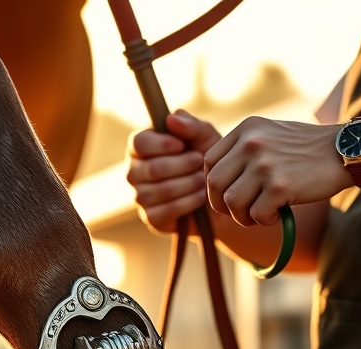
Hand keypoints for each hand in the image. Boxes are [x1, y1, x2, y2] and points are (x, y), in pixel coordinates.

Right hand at [127, 110, 221, 234]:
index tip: (181, 145)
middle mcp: (136, 172)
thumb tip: (172, 118)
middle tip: (200, 162)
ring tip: (203, 179)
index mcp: (142, 148)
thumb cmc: (210, 161)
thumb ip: (192, 125)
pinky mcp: (152, 219)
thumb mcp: (206, 138)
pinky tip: (200, 196)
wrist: (224, 195)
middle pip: (150, 168)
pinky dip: (188, 202)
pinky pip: (166, 210)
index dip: (160, 144)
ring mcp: (141, 197)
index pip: (138, 143)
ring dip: (188, 183)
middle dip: (182, 165)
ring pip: (160, 190)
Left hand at [204, 116, 351, 225]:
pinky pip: (256, 214)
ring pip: (232, 203)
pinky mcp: (279, 186)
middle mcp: (251, 144)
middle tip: (240, 212)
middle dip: (222, 205)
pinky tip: (278, 214)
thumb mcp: (270, 135)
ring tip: (259, 214)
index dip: (213, 184)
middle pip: (214, 184)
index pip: (210, 161)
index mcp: (246, 129)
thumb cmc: (307, 149)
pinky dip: (265, 220)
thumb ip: (243, 150)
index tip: (226, 194)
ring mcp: (264, 165)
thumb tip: (215, 182)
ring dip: (242, 216)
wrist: (346, 150)